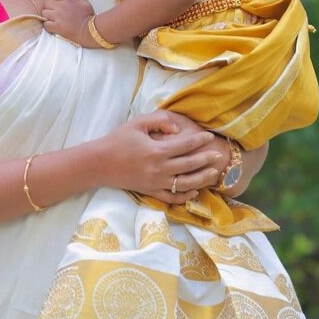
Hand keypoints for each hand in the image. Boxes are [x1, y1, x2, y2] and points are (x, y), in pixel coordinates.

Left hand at [42, 0, 93, 45]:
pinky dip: (48, 26)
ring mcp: (58, 17)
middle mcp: (61, 7)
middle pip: (46, 3)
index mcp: (68, 0)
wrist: (90, 31)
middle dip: (48, 8)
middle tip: (53, 13)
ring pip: (44, 13)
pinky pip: (45, 24)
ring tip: (52, 20)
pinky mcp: (57, 27)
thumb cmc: (89, 17)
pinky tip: (53, 27)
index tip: (56, 4)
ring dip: (47, 17)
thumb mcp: (85, 3)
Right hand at [97, 111, 223, 204]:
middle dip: (206, 160)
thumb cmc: (118, 140)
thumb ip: (159, 121)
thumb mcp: (137, 123)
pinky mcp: (150, 191)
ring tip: (213, 174)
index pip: (185, 145)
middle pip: (190, 165)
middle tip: (219, 155)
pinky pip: (172, 198)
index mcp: (157, 151)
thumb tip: (178, 129)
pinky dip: (185, 196)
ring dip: (202, 179)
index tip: (209, 136)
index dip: (199, 140)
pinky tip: (194, 191)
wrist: (99, 162)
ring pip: (185, 184)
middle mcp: (159, 169)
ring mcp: (155, 183)